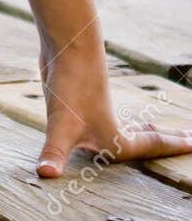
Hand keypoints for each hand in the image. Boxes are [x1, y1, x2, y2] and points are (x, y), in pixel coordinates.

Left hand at [36, 43, 191, 176]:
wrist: (67, 45)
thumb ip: (54, 153)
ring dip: (143, 130)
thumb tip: (44, 175)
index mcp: (114, 138)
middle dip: (167, 141)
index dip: (174, 146)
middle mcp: (109, 126)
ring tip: (154, 130)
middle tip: (190, 138)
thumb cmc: (69, 86)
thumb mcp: (60, 126)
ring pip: (127, 125)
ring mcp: (95, 111)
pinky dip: (117, 122)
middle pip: (146, 136)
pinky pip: (105, 117)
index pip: (152, 145)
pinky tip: (109, 123)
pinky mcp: (81, 101)